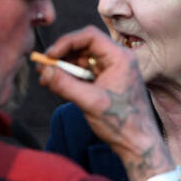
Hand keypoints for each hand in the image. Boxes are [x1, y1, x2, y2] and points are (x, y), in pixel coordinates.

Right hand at [37, 26, 166, 172]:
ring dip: (64, 66)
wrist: (137, 143)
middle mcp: (117, 59)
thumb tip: (44, 71)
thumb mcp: (90, 103)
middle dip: (62, 55)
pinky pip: (85, 72)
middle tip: (43, 66)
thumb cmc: (121, 123)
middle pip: (85, 46)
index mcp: (120, 57)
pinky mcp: (106, 81)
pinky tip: (56, 84)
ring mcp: (112, 70)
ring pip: (83, 59)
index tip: (49, 55)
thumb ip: (65, 85)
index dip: (66, 42)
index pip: (90, 36)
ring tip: (46, 77)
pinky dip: (70, 76)